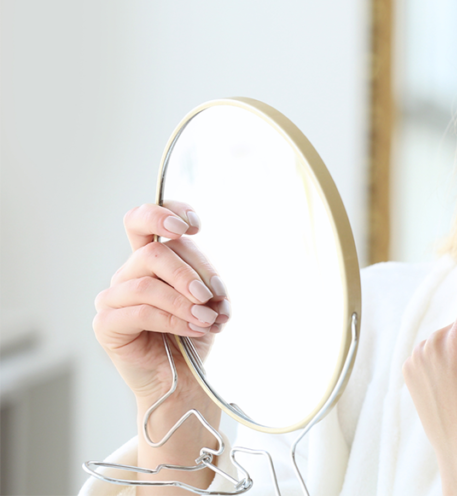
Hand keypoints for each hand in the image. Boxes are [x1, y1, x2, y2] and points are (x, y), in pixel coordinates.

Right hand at [94, 202, 229, 403]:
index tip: (194, 226)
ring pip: (148, 283)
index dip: (164, 213)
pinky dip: (174, 319)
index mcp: (151, 260)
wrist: (184, 380)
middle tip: (211, 295)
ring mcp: (113, 298)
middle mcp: (128, 273)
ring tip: (208, 318)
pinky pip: (140, 311)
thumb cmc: (196, 334)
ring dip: (185, 301)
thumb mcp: (209, 298)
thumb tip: (205, 276)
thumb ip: (203, 276)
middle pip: (154, 253)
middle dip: (190, 272)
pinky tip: (195, 328)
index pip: (143, 221)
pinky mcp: (107, 324)